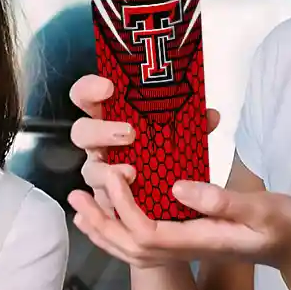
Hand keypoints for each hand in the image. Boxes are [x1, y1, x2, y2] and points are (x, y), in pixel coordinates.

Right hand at [69, 74, 219, 216]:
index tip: (109, 87)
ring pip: (89, 170)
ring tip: (132, 172)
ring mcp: (101, 173)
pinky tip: (128, 198)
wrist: (180, 199)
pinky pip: (101, 202)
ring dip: (106, 171)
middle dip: (100, 131)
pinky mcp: (107, 201)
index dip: (90, 90)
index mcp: (110, 118)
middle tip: (129, 133)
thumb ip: (194, 125)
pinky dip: (112, 200)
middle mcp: (99, 144)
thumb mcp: (186, 137)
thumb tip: (210, 116)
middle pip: (80, 132)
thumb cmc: (170, 154)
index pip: (86, 97)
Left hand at [69, 168, 290, 279]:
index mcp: (201, 241)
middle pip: (130, 247)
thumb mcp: (264, 209)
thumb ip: (222, 201)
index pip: (146, 232)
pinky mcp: (192, 242)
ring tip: (81, 205)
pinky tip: (115, 211)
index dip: (123, 207)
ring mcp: (190, 249)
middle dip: (100, 221)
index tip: (114, 175)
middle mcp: (189, 250)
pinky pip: (147, 243)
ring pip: (134, 249)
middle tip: (76, 196)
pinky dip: (122, 229)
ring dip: (104, 227)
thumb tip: (177, 188)